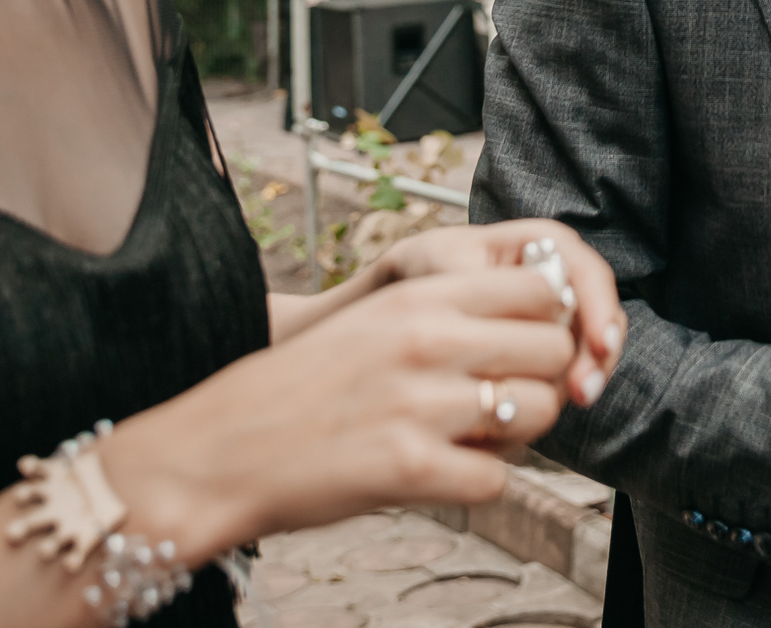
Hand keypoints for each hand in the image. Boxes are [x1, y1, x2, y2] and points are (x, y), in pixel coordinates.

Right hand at [105, 269, 585, 565]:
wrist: (217, 452)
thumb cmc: (302, 388)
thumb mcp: (376, 321)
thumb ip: (451, 314)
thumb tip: (541, 322)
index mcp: (421, 296)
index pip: (541, 286)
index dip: (549, 320)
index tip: (526, 346)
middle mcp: (428, 340)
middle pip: (553, 350)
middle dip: (542, 381)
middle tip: (504, 402)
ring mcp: (421, 404)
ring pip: (538, 413)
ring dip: (518, 435)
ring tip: (473, 441)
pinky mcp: (410, 469)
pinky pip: (498, 479)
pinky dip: (479, 485)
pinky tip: (442, 477)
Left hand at [374, 222, 623, 405]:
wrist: (409, 293)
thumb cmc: (427, 269)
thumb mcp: (442, 263)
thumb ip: (478, 277)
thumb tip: (519, 295)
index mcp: (545, 243)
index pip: (589, 275)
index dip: (600, 310)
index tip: (599, 345)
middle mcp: (562, 277)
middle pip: (601, 317)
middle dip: (598, 356)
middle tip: (583, 391)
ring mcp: (558, 316)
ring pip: (592, 350)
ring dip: (585, 378)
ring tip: (572, 402)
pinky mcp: (547, 350)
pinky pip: (568, 372)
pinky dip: (560, 391)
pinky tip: (543, 411)